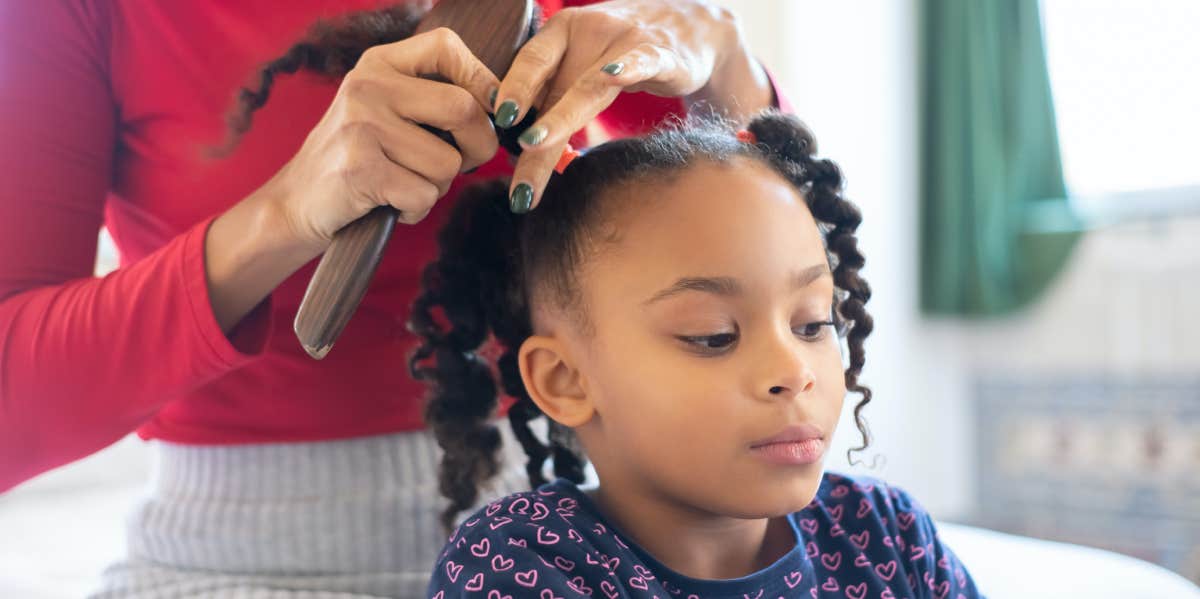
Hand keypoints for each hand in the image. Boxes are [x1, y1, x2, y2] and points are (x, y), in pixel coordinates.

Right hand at [264, 28, 501, 252]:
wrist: (297, 202)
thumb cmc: (359, 158)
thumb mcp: (385, 109)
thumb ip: (431, 97)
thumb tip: (503, 105)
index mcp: (379, 63)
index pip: (447, 45)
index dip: (484, 78)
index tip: (493, 110)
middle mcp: (368, 86)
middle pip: (463, 108)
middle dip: (478, 147)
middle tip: (460, 164)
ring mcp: (361, 126)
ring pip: (447, 162)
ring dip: (438, 186)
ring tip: (406, 184)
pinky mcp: (360, 169)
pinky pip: (424, 194)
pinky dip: (417, 209)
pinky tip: (392, 204)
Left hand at [490, 0, 740, 211]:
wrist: (694, 27)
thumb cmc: (627, 52)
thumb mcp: (584, 66)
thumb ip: (554, 95)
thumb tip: (516, 145)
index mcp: (562, 33)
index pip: (528, 64)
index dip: (510, 91)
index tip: (492, 125)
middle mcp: (588, 31)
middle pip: (553, 86)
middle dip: (530, 129)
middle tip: (511, 168)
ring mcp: (625, 40)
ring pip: (589, 85)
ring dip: (560, 117)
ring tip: (534, 143)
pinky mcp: (662, 53)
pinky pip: (642, 62)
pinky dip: (628, 69)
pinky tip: (615, 77)